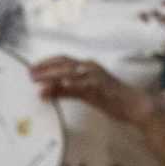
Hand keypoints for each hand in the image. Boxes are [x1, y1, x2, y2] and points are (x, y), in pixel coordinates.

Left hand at [32, 56, 158, 125]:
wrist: (135, 104)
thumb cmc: (111, 99)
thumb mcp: (86, 93)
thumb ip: (67, 90)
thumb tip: (46, 91)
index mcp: (88, 67)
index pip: (63, 60)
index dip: (47, 63)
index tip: (32, 68)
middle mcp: (91, 67)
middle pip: (63, 63)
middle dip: (45, 67)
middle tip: (29, 73)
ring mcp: (95, 76)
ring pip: (69, 71)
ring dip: (51, 75)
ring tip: (36, 81)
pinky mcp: (99, 88)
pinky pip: (78, 85)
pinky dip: (64, 86)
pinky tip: (52, 90)